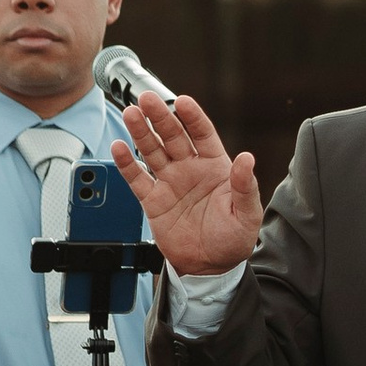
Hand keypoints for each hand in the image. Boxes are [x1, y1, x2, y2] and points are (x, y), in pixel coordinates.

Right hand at [111, 89, 263, 274]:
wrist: (211, 267)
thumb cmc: (233, 239)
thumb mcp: (246, 213)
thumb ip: (244, 186)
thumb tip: (247, 158)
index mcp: (215, 166)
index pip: (202, 133)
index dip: (192, 117)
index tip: (183, 101)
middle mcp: (190, 169)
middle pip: (173, 136)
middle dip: (160, 117)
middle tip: (147, 99)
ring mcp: (170, 182)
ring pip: (153, 151)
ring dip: (141, 132)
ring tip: (130, 114)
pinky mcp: (153, 201)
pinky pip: (138, 178)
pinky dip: (127, 164)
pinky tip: (119, 147)